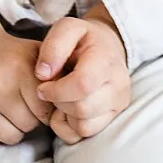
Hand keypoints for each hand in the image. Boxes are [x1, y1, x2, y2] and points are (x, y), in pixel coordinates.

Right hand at [0, 25, 53, 144]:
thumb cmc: (10, 55)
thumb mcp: (35, 53)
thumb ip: (57, 73)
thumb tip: (76, 101)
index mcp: (18, 68)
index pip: (45, 107)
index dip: (48, 108)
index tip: (44, 101)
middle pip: (30, 123)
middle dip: (33, 118)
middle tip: (27, 105)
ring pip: (14, 136)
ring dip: (18, 127)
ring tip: (14, 110)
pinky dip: (1, 131)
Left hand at [35, 9, 130, 143]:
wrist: (107, 47)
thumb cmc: (83, 39)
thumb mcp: (67, 28)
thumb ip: (53, 46)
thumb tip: (43, 74)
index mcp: (106, 59)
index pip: (83, 85)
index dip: (57, 90)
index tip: (43, 86)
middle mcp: (118, 84)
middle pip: (82, 109)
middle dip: (59, 102)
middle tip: (52, 90)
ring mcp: (118, 104)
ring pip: (84, 126)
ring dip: (65, 115)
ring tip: (62, 98)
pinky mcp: (113, 118)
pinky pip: (85, 135)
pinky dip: (70, 126)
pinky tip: (69, 108)